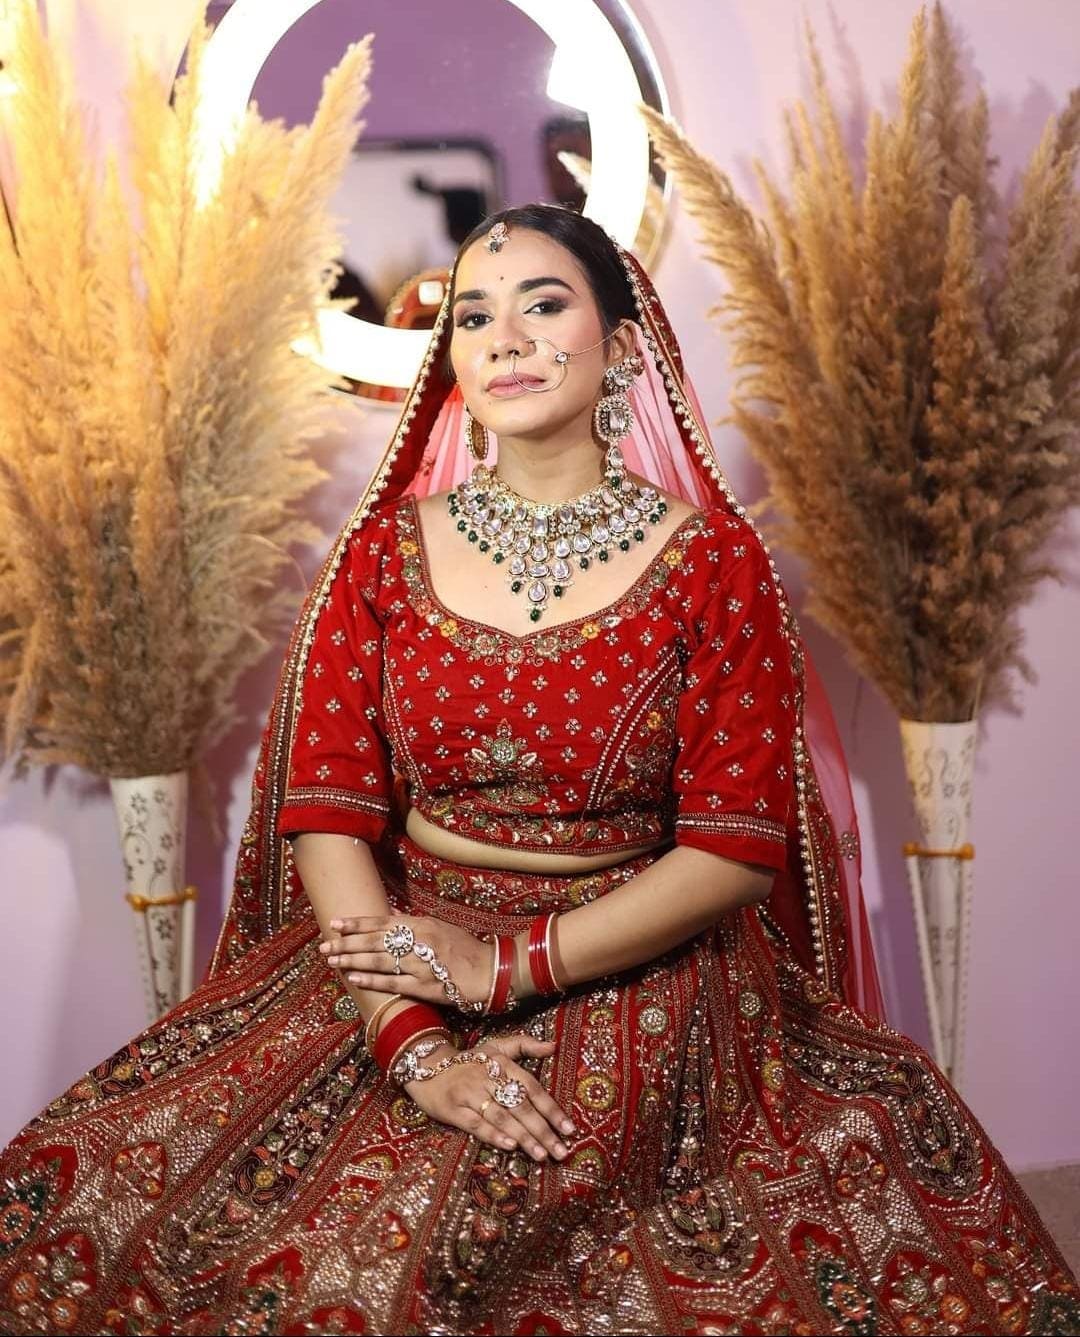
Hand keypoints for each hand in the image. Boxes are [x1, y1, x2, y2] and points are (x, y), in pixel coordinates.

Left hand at [320, 914, 494, 1010]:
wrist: (491, 971)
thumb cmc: (466, 948)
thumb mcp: (440, 927)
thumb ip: (414, 923)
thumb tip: (391, 915)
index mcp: (422, 925)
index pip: (382, 922)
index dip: (356, 923)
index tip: (335, 923)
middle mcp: (419, 941)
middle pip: (375, 941)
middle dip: (347, 943)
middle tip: (324, 946)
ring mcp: (422, 964)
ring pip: (379, 960)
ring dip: (352, 960)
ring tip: (332, 960)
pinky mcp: (425, 987)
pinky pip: (393, 982)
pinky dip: (372, 980)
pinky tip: (354, 978)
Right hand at [403, 1033, 576, 1161]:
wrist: (426, 1065)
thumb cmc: (469, 1060)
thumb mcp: (495, 1047)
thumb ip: (524, 1045)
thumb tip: (554, 1046)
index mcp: (502, 1064)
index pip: (532, 1087)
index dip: (551, 1108)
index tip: (570, 1129)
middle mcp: (487, 1077)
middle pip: (520, 1106)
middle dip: (542, 1130)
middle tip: (561, 1151)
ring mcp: (469, 1094)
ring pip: (501, 1117)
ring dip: (523, 1137)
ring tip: (541, 1155)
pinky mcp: (452, 1109)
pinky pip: (475, 1124)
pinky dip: (493, 1134)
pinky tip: (510, 1146)